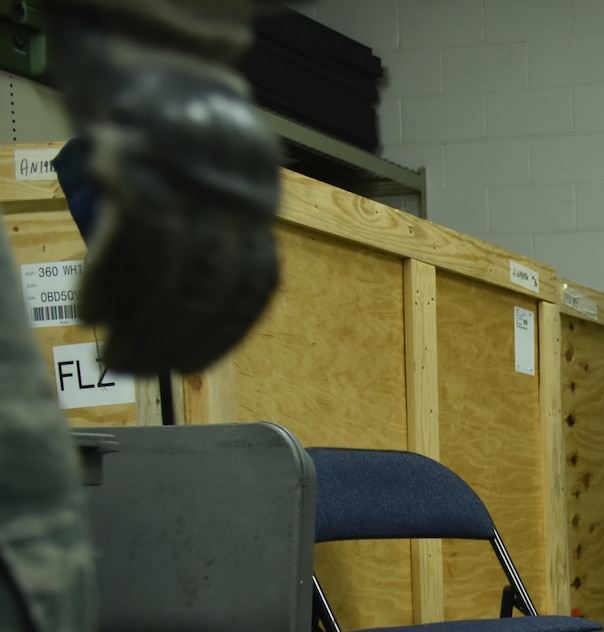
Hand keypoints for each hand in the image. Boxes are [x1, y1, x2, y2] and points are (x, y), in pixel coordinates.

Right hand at [53, 16, 279, 373]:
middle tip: (136, 368)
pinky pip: (137, 235)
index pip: (255, 283)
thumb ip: (204, 230)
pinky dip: (114, 282)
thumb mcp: (203, 175)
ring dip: (140, 322)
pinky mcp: (144, 151)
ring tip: (112, 351)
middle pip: (215, 284)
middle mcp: (236, 185)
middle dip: (175, 338)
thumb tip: (178, 306)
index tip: (190, 365)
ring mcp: (192, 168)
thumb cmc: (167, 115)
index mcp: (259, 196)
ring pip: (175, 269)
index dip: (223, 332)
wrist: (143, 40)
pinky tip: (93, 309)